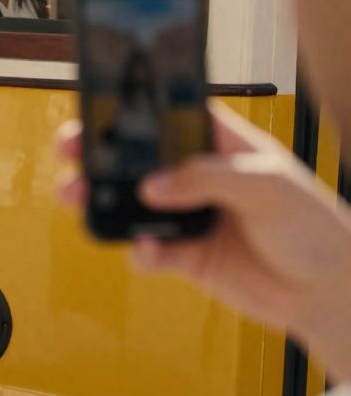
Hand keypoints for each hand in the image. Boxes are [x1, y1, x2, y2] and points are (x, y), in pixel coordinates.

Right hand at [56, 104, 350, 369]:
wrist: (329, 291)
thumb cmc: (313, 226)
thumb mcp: (267, 187)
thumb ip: (206, 179)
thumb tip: (151, 187)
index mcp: (219, 144)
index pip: (168, 114)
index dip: (133, 107)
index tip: (98, 104)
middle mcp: (197, 175)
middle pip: (137, 156)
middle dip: (99, 152)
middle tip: (70, 150)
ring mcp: (187, 214)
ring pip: (130, 202)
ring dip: (101, 199)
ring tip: (79, 197)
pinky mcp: (184, 254)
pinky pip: (146, 250)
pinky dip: (138, 251)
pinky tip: (147, 251)